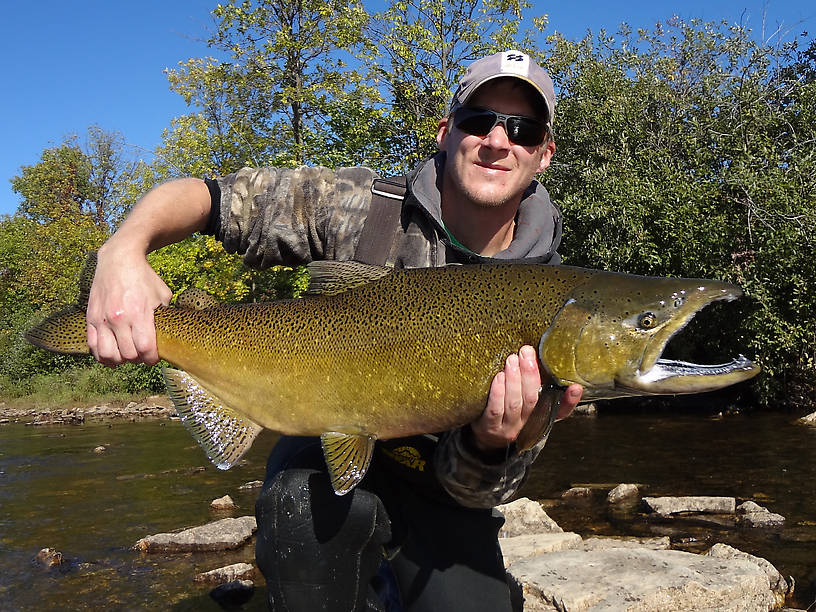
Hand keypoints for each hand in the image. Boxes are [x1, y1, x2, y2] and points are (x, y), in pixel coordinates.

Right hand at [86, 243, 171, 366]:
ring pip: (108, 355)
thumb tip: (166, 337)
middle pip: (128, 355)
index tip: (155, 356)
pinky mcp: (90, 318)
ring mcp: (102, 319)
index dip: (152, 358)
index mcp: (138, 313)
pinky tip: (112, 352)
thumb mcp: (163, 295)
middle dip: (138, 359)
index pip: (145, 349)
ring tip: (128, 354)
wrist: (119, 259)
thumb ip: (163, 317)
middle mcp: (118, 318)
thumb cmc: (144, 278)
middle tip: (143, 353)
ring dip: (120, 360)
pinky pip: (93, 347)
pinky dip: (103, 356)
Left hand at [470, 345, 582, 451]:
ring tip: (512, 360)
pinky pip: (495, 410)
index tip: (576, 387)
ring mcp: (508, 428)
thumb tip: (533, 356)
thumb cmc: (507, 413)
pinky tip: (499, 377)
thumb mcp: (524, 403)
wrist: (485, 438)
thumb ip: (533, 385)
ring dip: (514, 380)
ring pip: (514, 404)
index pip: (560, 412)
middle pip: (532, 400)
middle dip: (530, 374)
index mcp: (540, 417)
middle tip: (526, 353)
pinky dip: (498, 392)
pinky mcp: (490, 427)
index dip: (570, 402)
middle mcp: (526, 424)